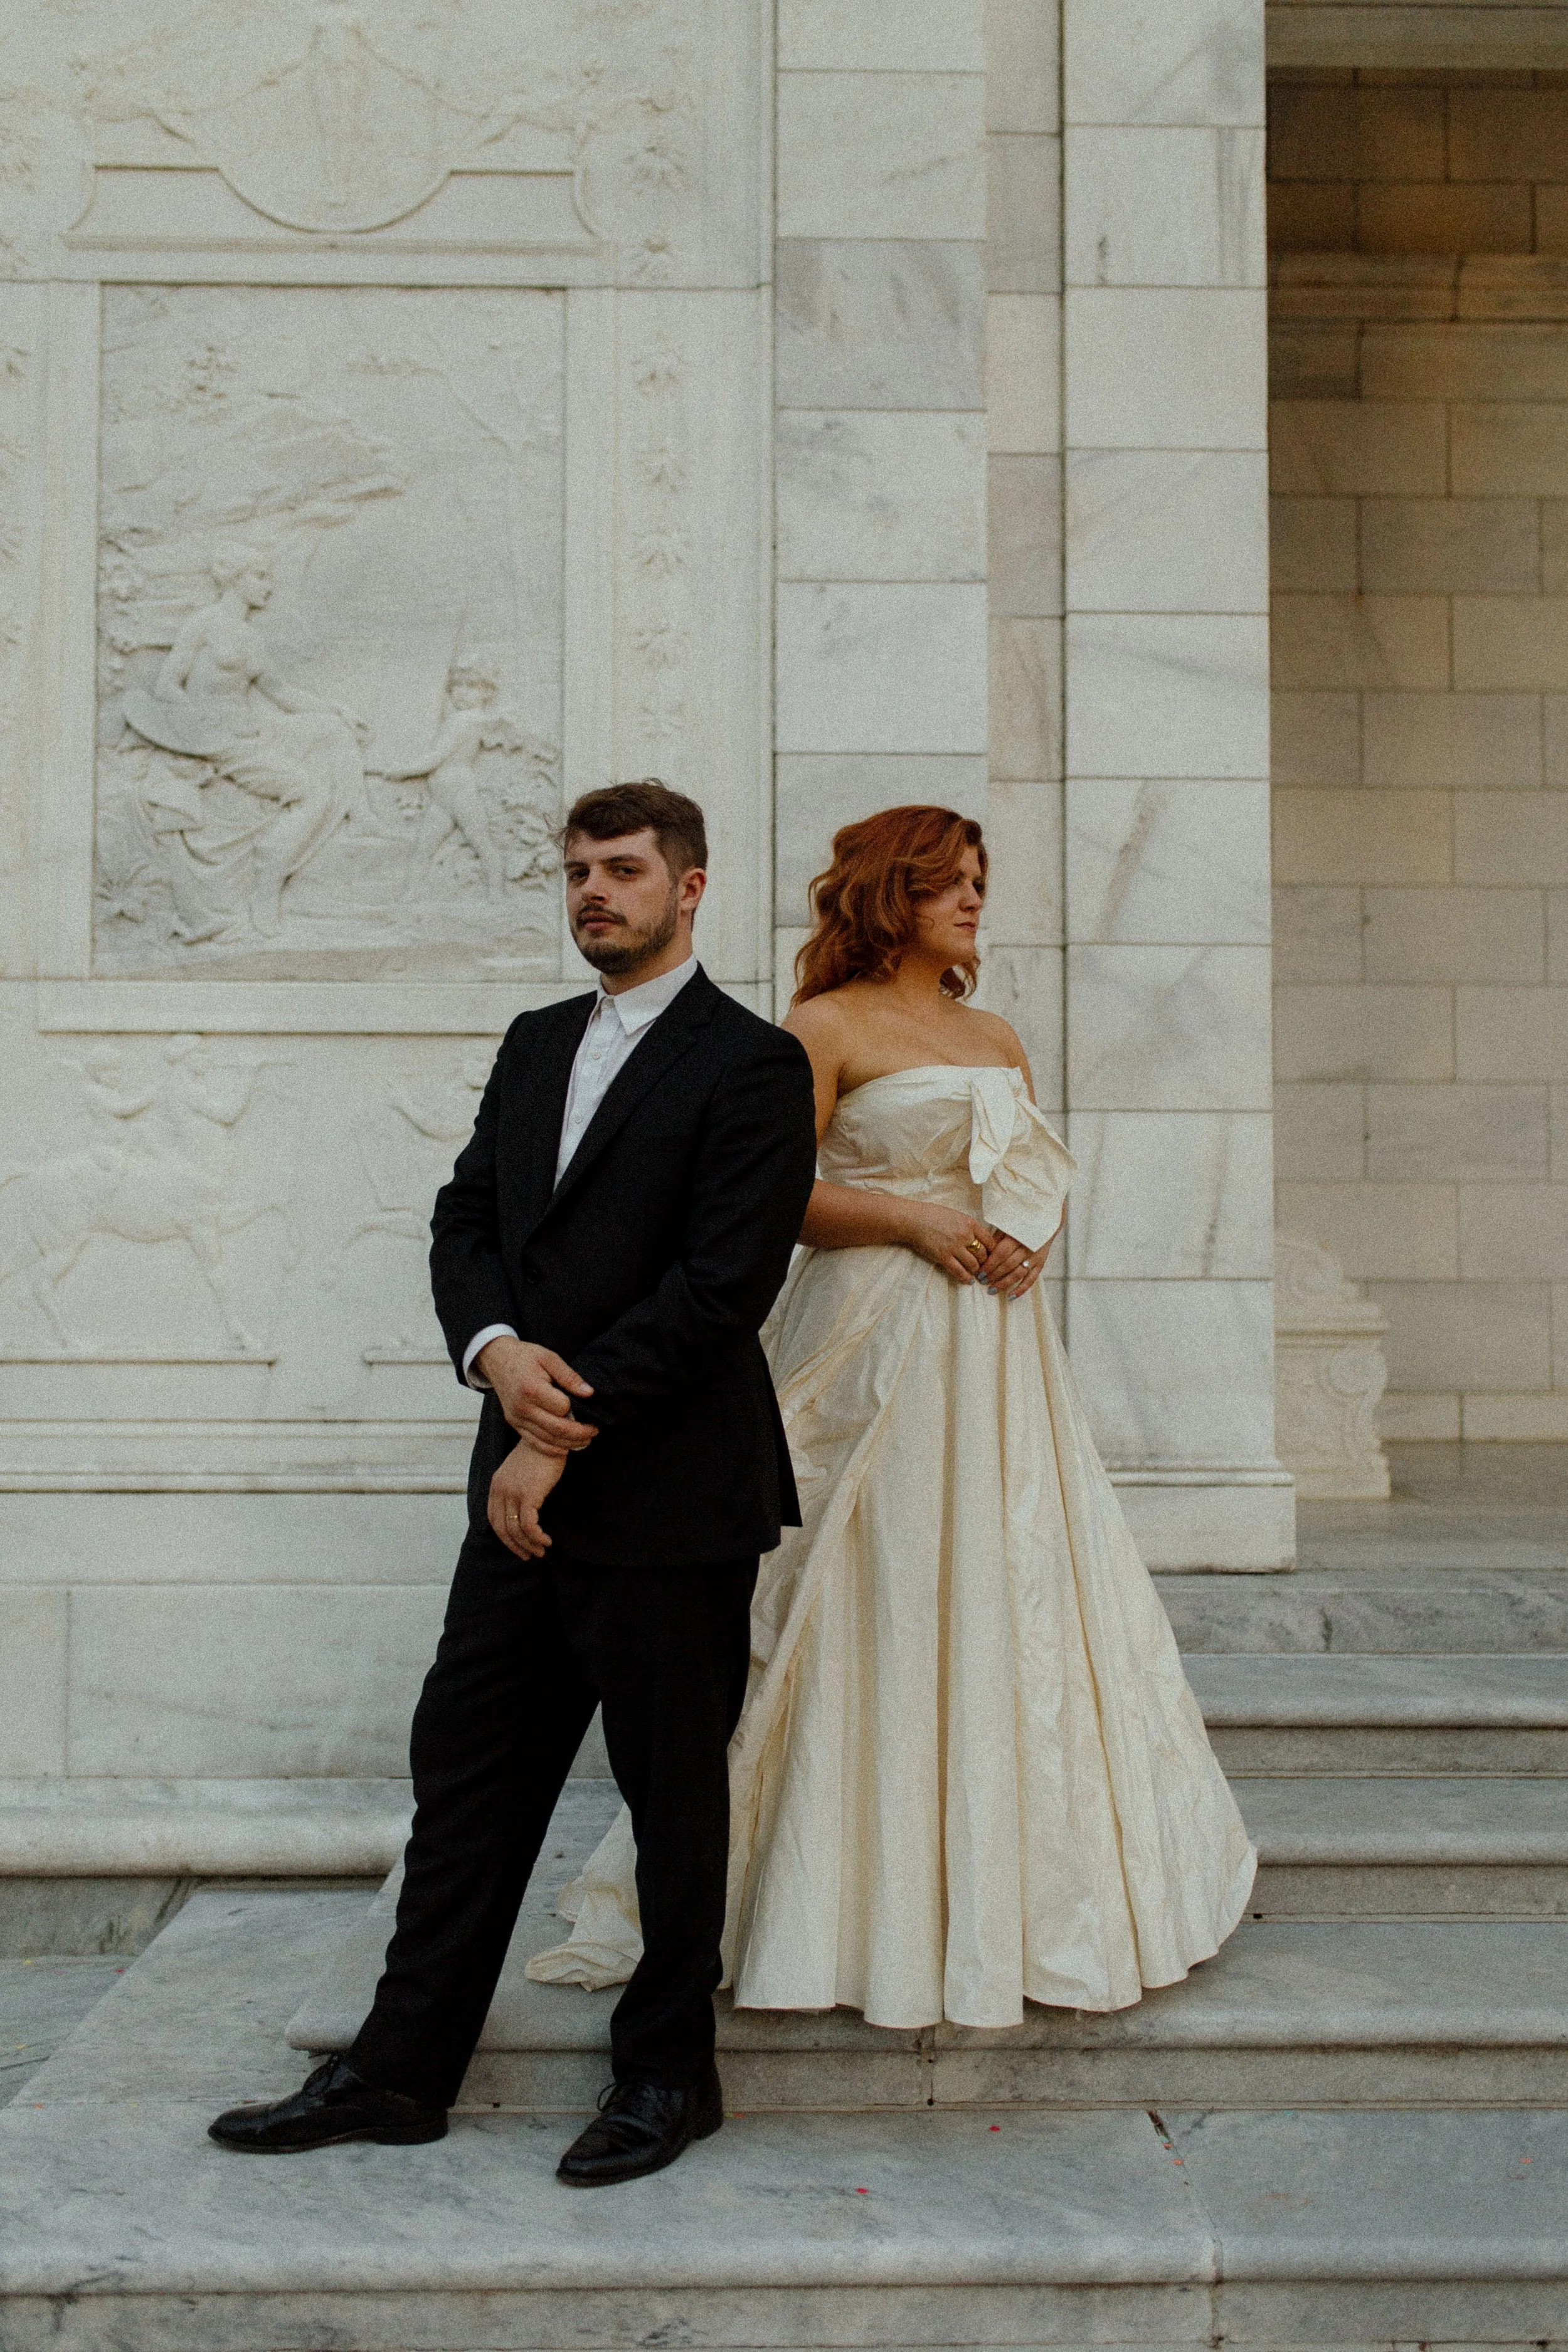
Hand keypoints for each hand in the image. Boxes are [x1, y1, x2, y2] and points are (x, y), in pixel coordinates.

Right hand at [477, 1335, 597, 1451]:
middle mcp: (522, 1407)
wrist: (497, 1360)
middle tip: (594, 1431)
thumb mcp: (549, 1357)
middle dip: (580, 1433)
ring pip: (547, 1439)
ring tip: (586, 1440)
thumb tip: (589, 1393)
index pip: (562, 1408)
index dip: (576, 1408)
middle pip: (556, 1428)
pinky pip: (535, 1442)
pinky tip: (566, 1446)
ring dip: (569, 1443)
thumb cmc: (525, 1357)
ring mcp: (516, 1418)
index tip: (586, 1406)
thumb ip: (569, 1376)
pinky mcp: (514, 1423)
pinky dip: (552, 1448)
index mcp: (531, 1388)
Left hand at [487, 1436, 565, 1559]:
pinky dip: (537, 1537)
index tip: (517, 1545)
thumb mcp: (519, 1471)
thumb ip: (514, 1488)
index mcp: (496, 1485)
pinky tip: (546, 1540)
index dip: (504, 1536)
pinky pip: (529, 1526)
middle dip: (515, 1546)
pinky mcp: (528, 1495)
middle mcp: (500, 1490)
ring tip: (541, 1551)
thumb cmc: (540, 1454)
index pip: (493, 1519)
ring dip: (529, 1545)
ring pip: (516, 1530)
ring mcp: (512, 1493)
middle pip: (502, 1529)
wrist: (550, 1437)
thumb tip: (521, 1510)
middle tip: (529, 1555)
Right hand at [899, 1201, 997, 1285]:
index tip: (991, 1256)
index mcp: (969, 1223)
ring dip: (975, 1270)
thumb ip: (969, 1227)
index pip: (989, 1241)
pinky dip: (965, 1277)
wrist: (913, 1220)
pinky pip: (959, 1271)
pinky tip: (968, 1280)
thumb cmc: (933, 1215)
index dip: (992, 1251)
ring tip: (975, 1273)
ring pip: (973, 1264)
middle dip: (984, 1262)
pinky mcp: (943, 1257)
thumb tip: (980, 1239)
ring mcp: (954, 1247)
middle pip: (983, 1254)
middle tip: (984, 1267)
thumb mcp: (956, 1216)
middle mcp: (964, 1235)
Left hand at [980, 1209, 1064, 1299]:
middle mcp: (1027, 1247)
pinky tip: (1010, 1297)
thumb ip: (996, 1239)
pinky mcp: (1041, 1264)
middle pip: (1008, 1265)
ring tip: (991, 1290)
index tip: (979, 1272)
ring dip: (1004, 1284)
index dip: (989, 1264)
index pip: (1001, 1254)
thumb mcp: (1007, 1226)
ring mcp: (1035, 1257)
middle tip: (982, 1281)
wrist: (1044, 1222)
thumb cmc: (1020, 1224)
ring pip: (1018, 1274)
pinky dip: (1021, 1290)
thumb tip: (982, 1254)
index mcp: (1016, 1236)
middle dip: (993, 1275)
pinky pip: (1031, 1280)